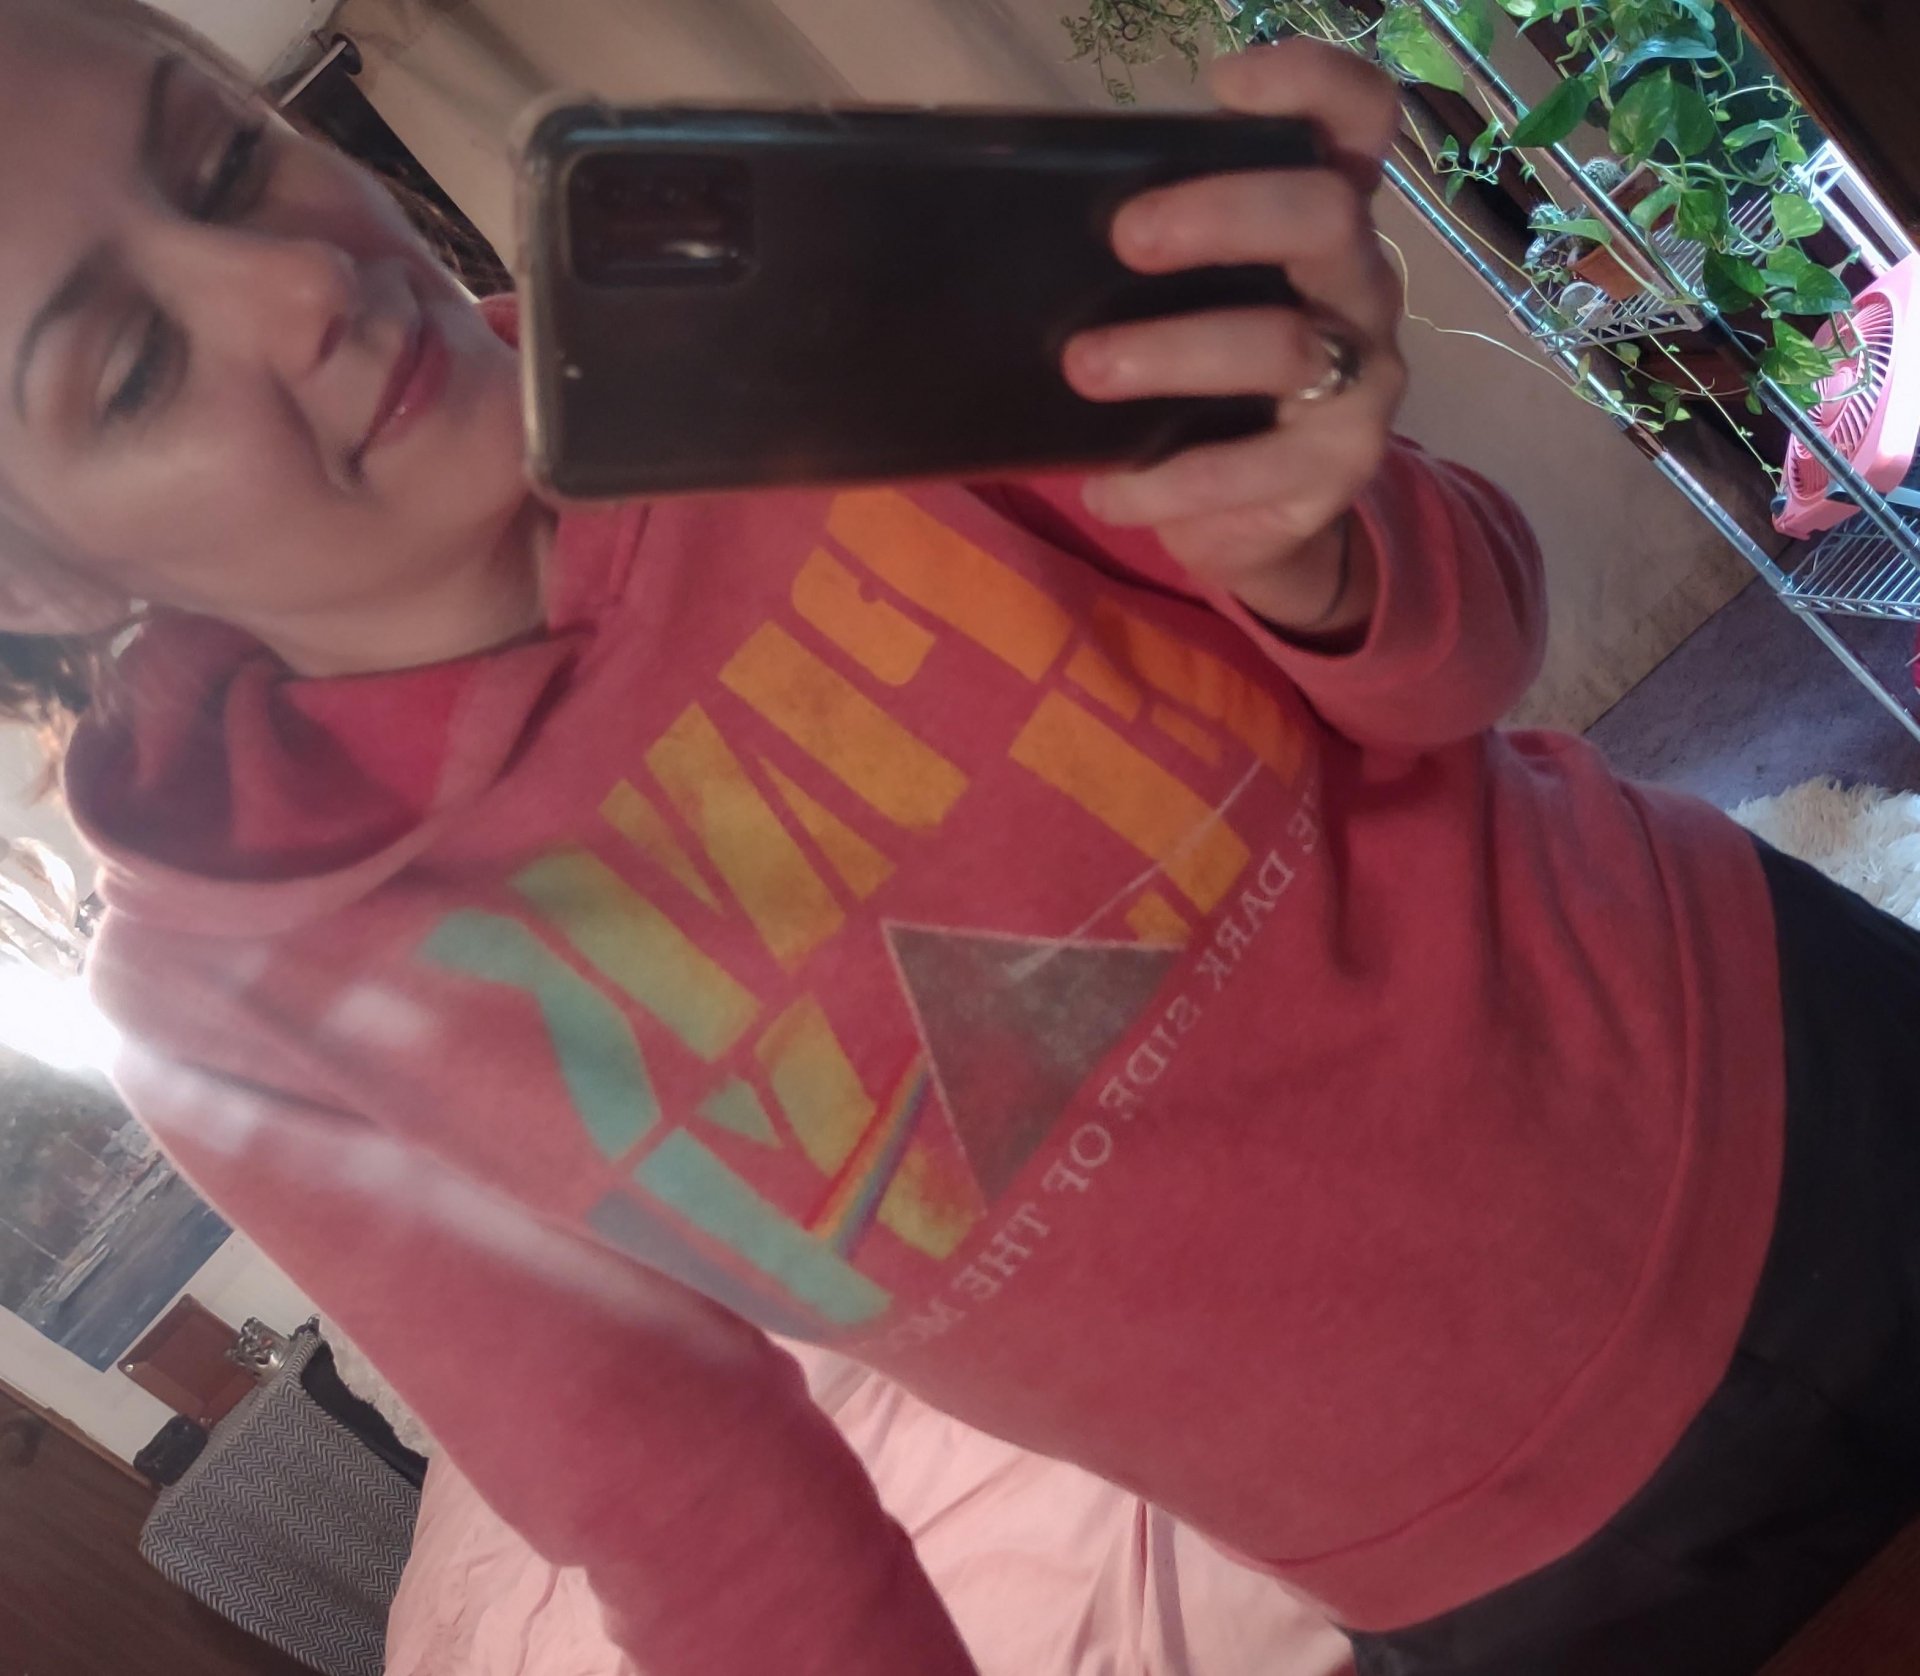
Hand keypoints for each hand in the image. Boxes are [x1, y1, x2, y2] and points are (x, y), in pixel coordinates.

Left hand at [1062, 40, 1406, 640]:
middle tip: (1126, 237)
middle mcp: (1361, 285)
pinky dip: (1167, 480)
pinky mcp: (1342, 465)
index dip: (1312, 86)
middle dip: (1221, 216)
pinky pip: (1254, 470)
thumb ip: (1158, 255)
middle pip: (1325, 215)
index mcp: (1324, 221)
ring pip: (1285, 346)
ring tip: (1084, 369)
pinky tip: (1108, 488)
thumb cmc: (1201, 385)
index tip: (1224, 86)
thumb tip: (1036, 235)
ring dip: (1172, 353)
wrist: (1252, 520)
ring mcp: (1364, 377)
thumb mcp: (1182, 307)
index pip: (1359, 122)